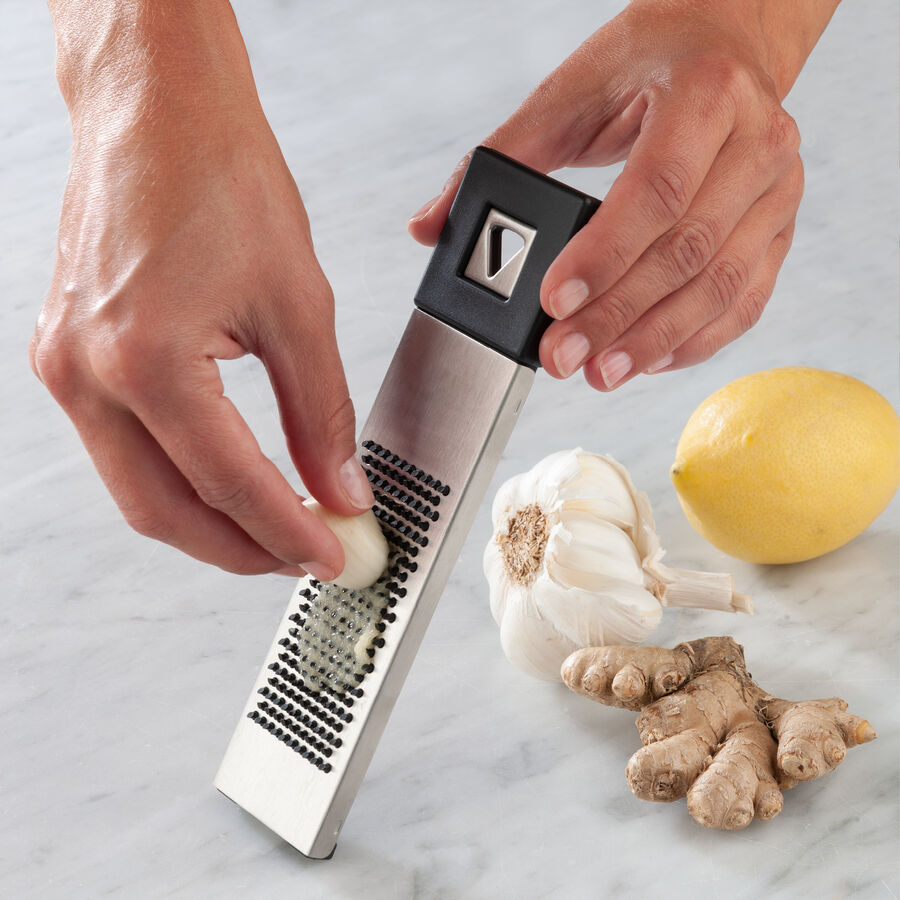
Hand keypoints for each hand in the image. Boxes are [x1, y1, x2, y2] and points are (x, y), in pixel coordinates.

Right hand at [31, 4, 372, 577]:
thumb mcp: (297, 304)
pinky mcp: (68, 356)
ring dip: (208, 521)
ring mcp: (66, 368)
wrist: (157, 108)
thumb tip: (340, 485)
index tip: (334, 554)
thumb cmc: (221, 177)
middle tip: (306, 555)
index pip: (231, 485)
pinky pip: (123, 448)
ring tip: (276, 526)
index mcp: (146, 360)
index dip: (290, 532)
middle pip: (167, 511)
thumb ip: (321, 411)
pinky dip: (178, 477)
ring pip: (138, 490)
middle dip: (242, 548)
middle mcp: (88, 374)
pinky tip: (226, 479)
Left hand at [409, 0, 835, 389]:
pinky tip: (650, 361)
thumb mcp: (568, 94)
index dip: (605, 255)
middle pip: (688, 249)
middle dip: (620, 316)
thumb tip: (430, 226)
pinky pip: (747, 299)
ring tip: (602, 374)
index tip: (555, 303)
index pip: (657, 189)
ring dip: (656, 341)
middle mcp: (756, 139)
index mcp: (704, 92)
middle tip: (565, 358)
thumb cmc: (645, 66)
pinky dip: (698, 340)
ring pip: (722, 284)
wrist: (722, 42)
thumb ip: (499, 158)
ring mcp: (778, 188)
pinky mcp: (780, 227)